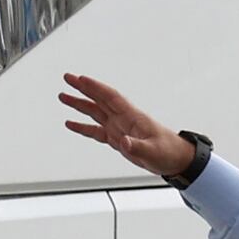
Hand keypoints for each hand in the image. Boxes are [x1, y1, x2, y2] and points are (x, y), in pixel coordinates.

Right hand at [58, 74, 199, 182]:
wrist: (174, 159)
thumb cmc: (168, 151)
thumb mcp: (153, 151)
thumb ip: (137, 146)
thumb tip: (124, 142)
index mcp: (132, 116)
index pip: (110, 97)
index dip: (96, 87)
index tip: (81, 79)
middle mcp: (123, 119)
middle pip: (99, 99)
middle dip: (83, 88)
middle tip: (68, 78)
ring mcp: (119, 128)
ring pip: (95, 112)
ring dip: (79, 104)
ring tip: (64, 97)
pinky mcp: (117, 139)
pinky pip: (95, 131)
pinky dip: (83, 127)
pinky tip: (71, 123)